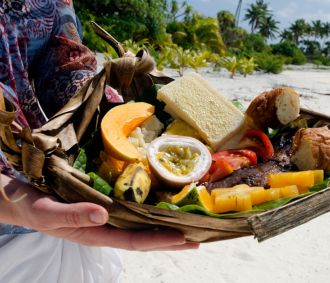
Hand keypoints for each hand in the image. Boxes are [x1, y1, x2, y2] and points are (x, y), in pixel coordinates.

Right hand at [1, 175, 198, 250]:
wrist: (23, 197)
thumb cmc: (34, 206)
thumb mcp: (48, 212)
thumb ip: (73, 215)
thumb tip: (104, 215)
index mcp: (96, 234)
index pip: (134, 240)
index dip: (159, 239)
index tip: (183, 237)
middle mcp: (107, 227)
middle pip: (144, 235)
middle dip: (171, 237)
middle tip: (199, 236)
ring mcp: (107, 215)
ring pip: (141, 223)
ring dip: (164, 224)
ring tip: (189, 223)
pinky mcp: (105, 202)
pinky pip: (132, 208)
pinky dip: (149, 208)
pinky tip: (161, 205)